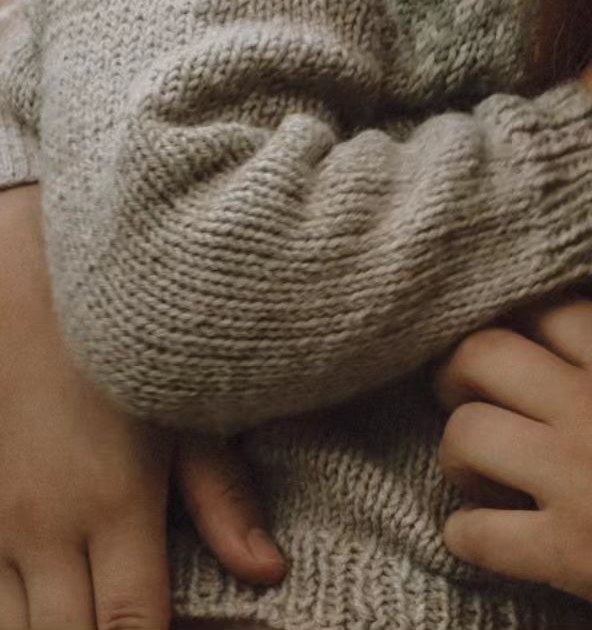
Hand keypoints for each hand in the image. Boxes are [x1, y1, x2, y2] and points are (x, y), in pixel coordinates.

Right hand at [0, 186, 284, 629]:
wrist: (24, 292)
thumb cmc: (119, 345)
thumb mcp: (184, 408)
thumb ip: (224, 494)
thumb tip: (269, 572)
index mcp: (116, 505)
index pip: (134, 628)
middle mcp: (48, 530)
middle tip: (148, 623)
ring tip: (99, 612)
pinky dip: (17, 616)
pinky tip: (54, 602)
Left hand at [436, 300, 591, 629]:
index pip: (548, 308)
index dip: (515, 319)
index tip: (510, 344)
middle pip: (484, 353)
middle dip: (455, 372)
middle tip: (462, 397)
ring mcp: (575, 479)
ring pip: (466, 434)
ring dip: (454, 454)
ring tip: (474, 471)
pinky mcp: (566, 549)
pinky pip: (474, 534)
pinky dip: (464, 534)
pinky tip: (480, 535)